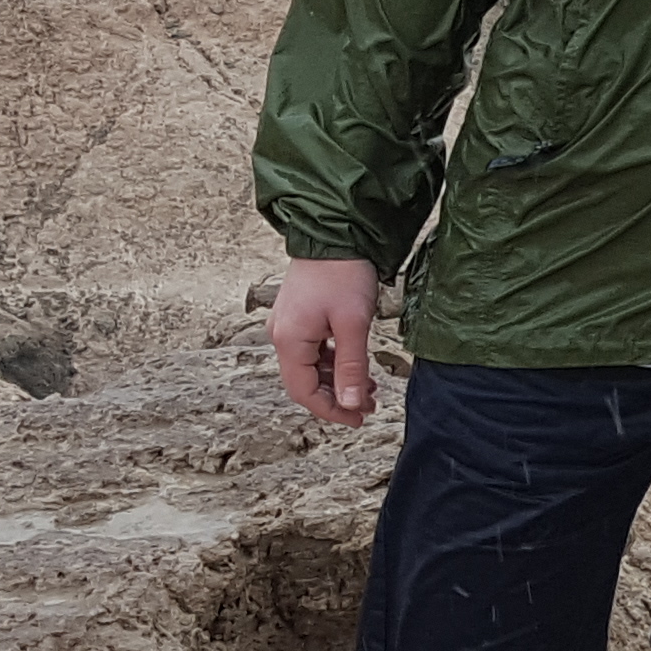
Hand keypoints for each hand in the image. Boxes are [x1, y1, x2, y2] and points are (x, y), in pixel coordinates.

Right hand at [269, 256, 383, 426]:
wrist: (336, 231)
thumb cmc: (343, 272)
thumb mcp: (353, 324)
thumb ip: (352, 367)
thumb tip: (352, 403)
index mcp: (289, 340)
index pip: (304, 392)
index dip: (331, 410)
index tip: (357, 418)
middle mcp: (282, 334)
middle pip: (305, 381)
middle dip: (337, 396)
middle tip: (367, 405)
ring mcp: (290, 323)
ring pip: (311, 366)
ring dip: (337, 379)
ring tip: (368, 386)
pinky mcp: (301, 314)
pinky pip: (314, 349)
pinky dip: (334, 361)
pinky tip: (355, 363)